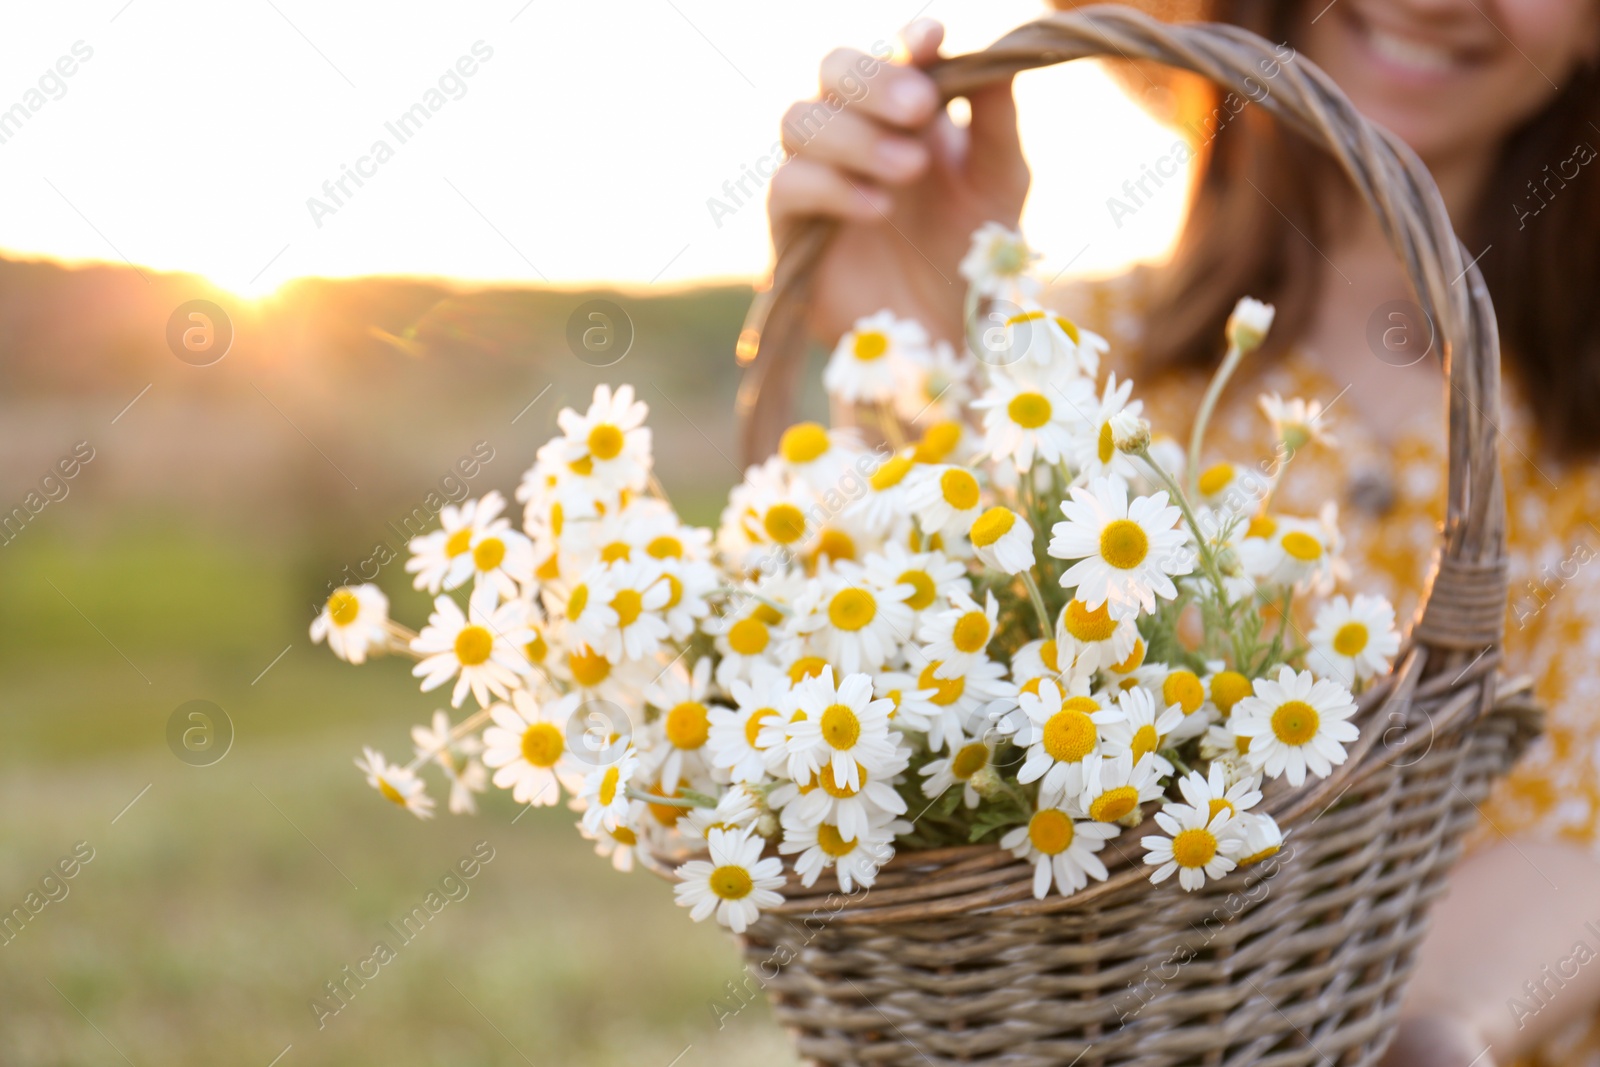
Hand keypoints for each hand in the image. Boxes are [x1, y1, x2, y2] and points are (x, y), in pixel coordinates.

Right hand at [768, 19, 1028, 345]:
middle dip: (875, 80)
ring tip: (909, 169)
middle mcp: (854, 130)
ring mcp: (816, 173)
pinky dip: (833, 188)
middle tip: (921, 107)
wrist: (943, 334)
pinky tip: (878, 207)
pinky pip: (789, 186)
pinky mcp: (790, 226)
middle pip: (833, 69)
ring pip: (800, 119)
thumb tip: (1001, 58)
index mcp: (906, 110)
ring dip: (855, 136)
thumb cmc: (971, 253)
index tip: (930, 42)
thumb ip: (997, 122)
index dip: (904, 42)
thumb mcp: (998, 185)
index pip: (892, 55)